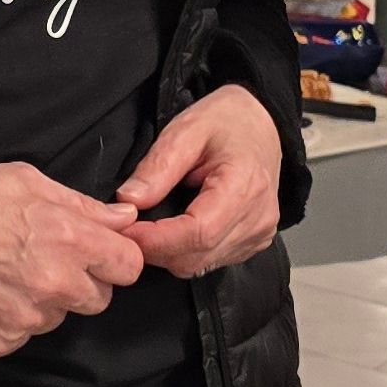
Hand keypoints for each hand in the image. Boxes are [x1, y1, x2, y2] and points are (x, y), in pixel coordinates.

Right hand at [0, 161, 145, 359]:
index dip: (115, 258)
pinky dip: (8, 321)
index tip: (98, 254)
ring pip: (57, 319)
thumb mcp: (29, 182)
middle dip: (80, 283)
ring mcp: (26, 319)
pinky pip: (21, 337)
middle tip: (45, 262)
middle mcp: (55, 285)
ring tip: (7, 276)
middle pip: (97, 299)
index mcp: (70, 240)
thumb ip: (84, 206)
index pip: (128, 266)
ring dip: (43, 303)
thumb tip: (126, 219)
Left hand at [118, 85, 284, 275]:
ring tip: (148, 226)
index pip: (197, 232)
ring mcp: (259, 234)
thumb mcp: (186, 130)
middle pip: (196, 255)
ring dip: (167, 253)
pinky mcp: (253, 242)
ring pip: (200, 265)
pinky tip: (174, 230)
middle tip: (127, 227)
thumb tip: (129, 200)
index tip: (125, 230)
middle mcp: (257, 217)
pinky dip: (185, 252)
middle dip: (154, 248)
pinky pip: (210, 262)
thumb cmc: (228, 121)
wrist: (262, 124)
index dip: (155, 240)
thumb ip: (158, 166)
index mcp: (244, 185)